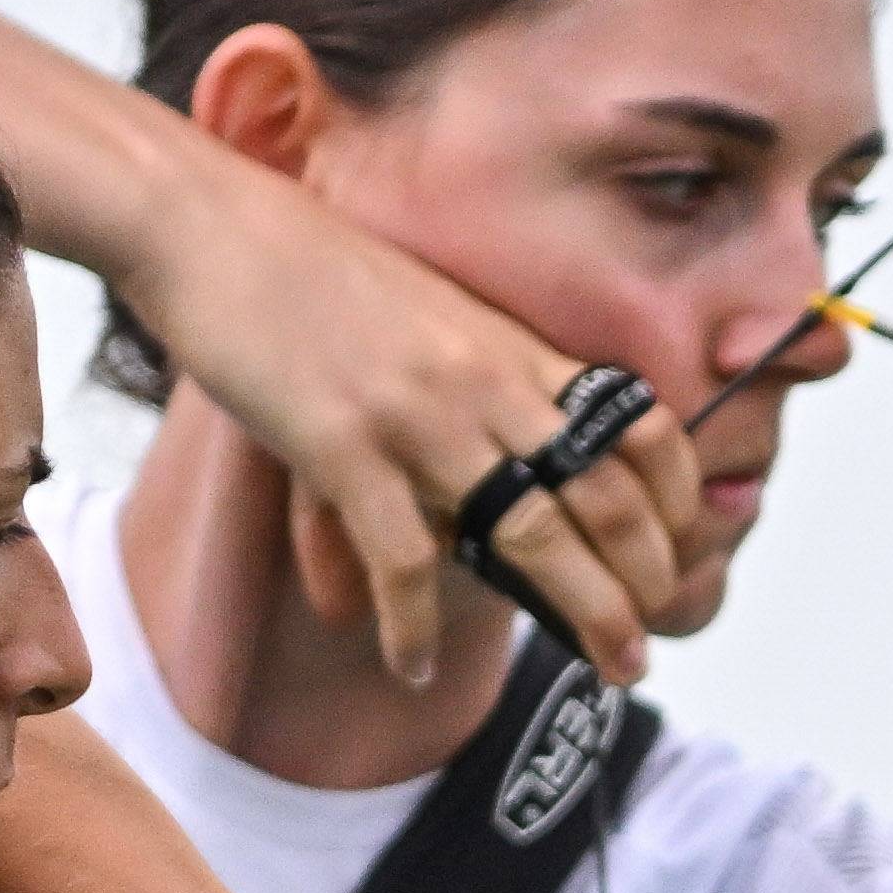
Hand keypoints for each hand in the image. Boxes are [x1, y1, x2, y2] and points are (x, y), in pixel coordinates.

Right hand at [125, 140, 707, 690]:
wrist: (211, 225)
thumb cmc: (310, 273)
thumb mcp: (428, 316)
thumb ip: (474, 382)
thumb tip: (493, 472)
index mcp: (511, 347)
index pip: (637, 424)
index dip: (675, 497)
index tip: (681, 553)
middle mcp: (485, 381)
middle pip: (605, 494)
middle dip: (642, 581)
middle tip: (646, 645)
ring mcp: (419, 415)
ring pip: (534, 533)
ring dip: (583, 612)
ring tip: (605, 667)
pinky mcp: (342, 445)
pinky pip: (402, 561)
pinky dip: (413, 625)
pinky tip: (408, 665)